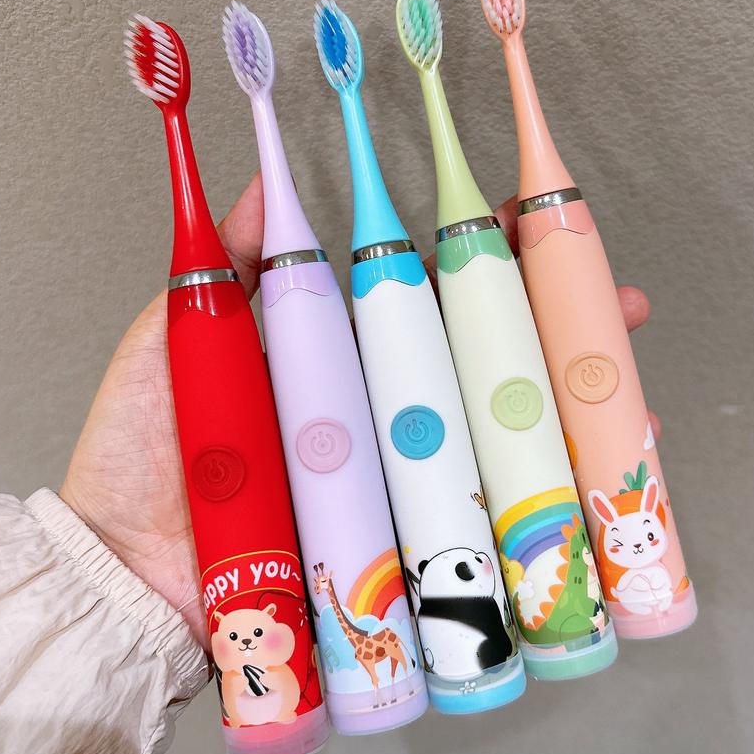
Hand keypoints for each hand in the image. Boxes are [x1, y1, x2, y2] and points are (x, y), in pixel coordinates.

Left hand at [60, 178, 657, 651]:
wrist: (126, 572)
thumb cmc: (145, 448)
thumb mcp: (181, 339)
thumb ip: (228, 266)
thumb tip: (267, 182)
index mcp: (334, 354)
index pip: (425, 298)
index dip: (479, 264)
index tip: (530, 228)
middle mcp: (374, 410)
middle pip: (477, 361)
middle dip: (555, 331)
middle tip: (619, 306)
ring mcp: (388, 473)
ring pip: (492, 432)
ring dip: (567, 411)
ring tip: (628, 389)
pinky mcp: (393, 534)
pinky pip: (475, 509)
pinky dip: (538, 493)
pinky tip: (593, 477)